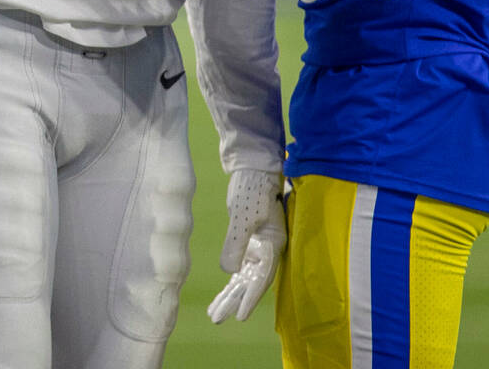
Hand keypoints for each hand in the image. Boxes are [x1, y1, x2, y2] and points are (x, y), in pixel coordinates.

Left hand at [207, 169, 286, 322]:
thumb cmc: (251, 190)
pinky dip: (230, 282)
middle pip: (251, 282)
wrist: (252, 170)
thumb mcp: (242, 216)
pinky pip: (240, 269)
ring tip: (214, 314)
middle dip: (235, 301)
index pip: (262, 278)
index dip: (251, 298)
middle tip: (217, 318)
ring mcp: (259, 248)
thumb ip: (237, 243)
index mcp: (273, 245)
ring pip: (244, 278)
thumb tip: (229, 272)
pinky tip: (221, 295)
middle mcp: (268, 250)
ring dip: (231, 295)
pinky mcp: (249, 243)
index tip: (240, 316)